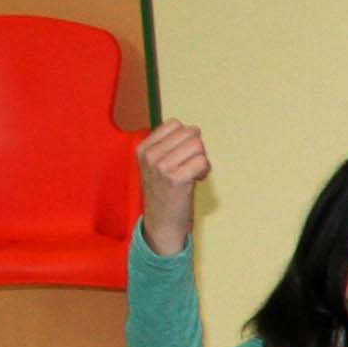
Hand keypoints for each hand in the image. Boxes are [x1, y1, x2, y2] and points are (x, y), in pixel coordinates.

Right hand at [137, 120, 213, 251]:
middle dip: (196, 148)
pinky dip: (205, 170)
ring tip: (192, 174)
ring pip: (198, 145)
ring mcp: (161, 167)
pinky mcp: (176, 179)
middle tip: (189, 166)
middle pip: (190, 133)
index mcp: (143, 148)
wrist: (162, 222)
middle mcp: (150, 155)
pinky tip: (196, 180)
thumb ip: (171, 145)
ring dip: (202, 159)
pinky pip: (202, 161)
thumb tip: (195, 129)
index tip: (181, 156)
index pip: (175, 124)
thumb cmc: (165, 191)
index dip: (185, 138)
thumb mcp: (158, 164)